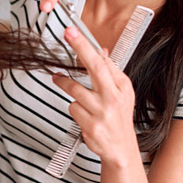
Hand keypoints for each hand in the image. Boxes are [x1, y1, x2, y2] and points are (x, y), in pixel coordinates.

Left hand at [51, 27, 137, 163]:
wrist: (121, 150)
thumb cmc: (118, 118)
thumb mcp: (121, 93)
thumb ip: (110, 72)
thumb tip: (101, 50)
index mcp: (122, 87)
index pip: (103, 61)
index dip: (86, 45)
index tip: (74, 31)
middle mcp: (114, 98)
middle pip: (95, 68)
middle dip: (80, 48)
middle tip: (68, 34)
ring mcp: (103, 113)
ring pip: (75, 92)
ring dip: (66, 86)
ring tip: (61, 82)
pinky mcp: (91, 126)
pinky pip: (72, 109)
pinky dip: (74, 109)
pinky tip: (84, 116)